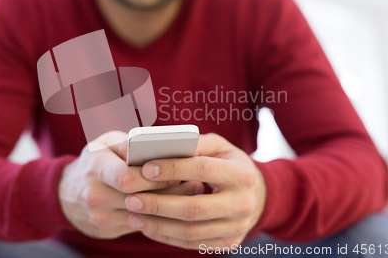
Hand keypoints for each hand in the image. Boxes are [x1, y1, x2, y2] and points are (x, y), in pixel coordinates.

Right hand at [58, 131, 204, 238]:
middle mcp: (96, 195)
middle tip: (193, 180)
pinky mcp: (108, 230)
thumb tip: (158, 146)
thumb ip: (128, 143)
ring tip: (193, 190)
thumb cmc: (94, 161)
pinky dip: (160, 214)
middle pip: (141, 198)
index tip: (175, 170)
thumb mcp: (104, 144)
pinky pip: (141, 224)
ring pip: (145, 214)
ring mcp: (101, 217)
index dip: (154, 176)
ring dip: (171, 204)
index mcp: (96, 168)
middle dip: (169, 190)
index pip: (127, 178)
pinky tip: (176, 204)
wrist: (65, 194)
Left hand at [123, 133, 266, 248]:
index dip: (173, 169)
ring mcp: (237, 227)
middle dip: (158, 205)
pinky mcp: (228, 243)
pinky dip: (167, 237)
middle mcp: (243, 203)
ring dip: (158, 225)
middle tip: (131, 199)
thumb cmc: (227, 163)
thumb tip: (159, 146)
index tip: (145, 169)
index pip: (203, 169)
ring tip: (133, 215)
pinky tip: (148, 227)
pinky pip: (193, 244)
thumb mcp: (218, 147)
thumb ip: (194, 144)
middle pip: (194, 208)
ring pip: (191, 231)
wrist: (257, 194)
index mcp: (241, 173)